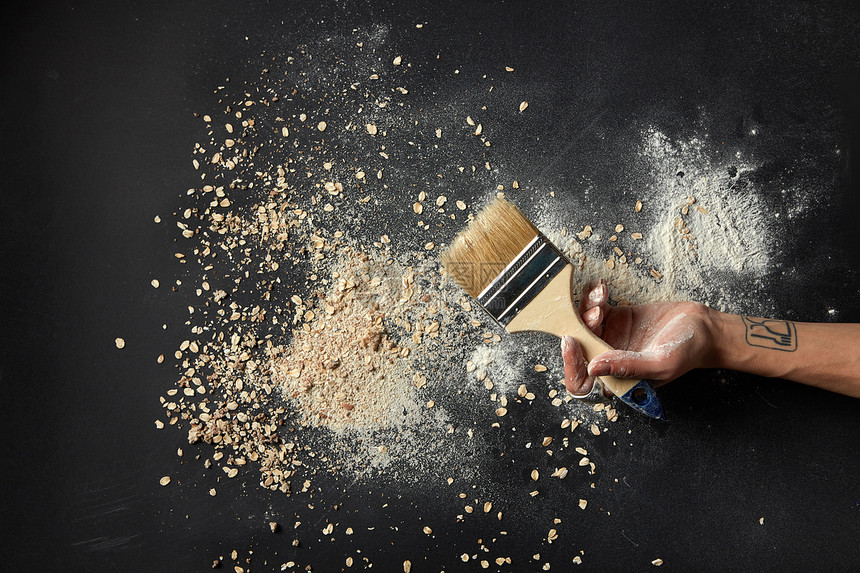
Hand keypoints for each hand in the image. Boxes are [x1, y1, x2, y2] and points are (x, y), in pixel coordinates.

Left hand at [561, 279, 717, 396]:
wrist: (703, 327)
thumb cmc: (687, 351)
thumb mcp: (660, 362)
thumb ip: (628, 366)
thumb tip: (593, 367)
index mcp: (617, 378)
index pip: (582, 381)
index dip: (571, 365)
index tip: (571, 341)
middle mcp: (609, 360)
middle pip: (578, 348)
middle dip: (579, 327)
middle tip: (596, 313)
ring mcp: (610, 338)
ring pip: (583, 325)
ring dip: (587, 308)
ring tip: (601, 298)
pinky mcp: (615, 319)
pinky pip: (594, 308)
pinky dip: (593, 297)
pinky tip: (601, 288)